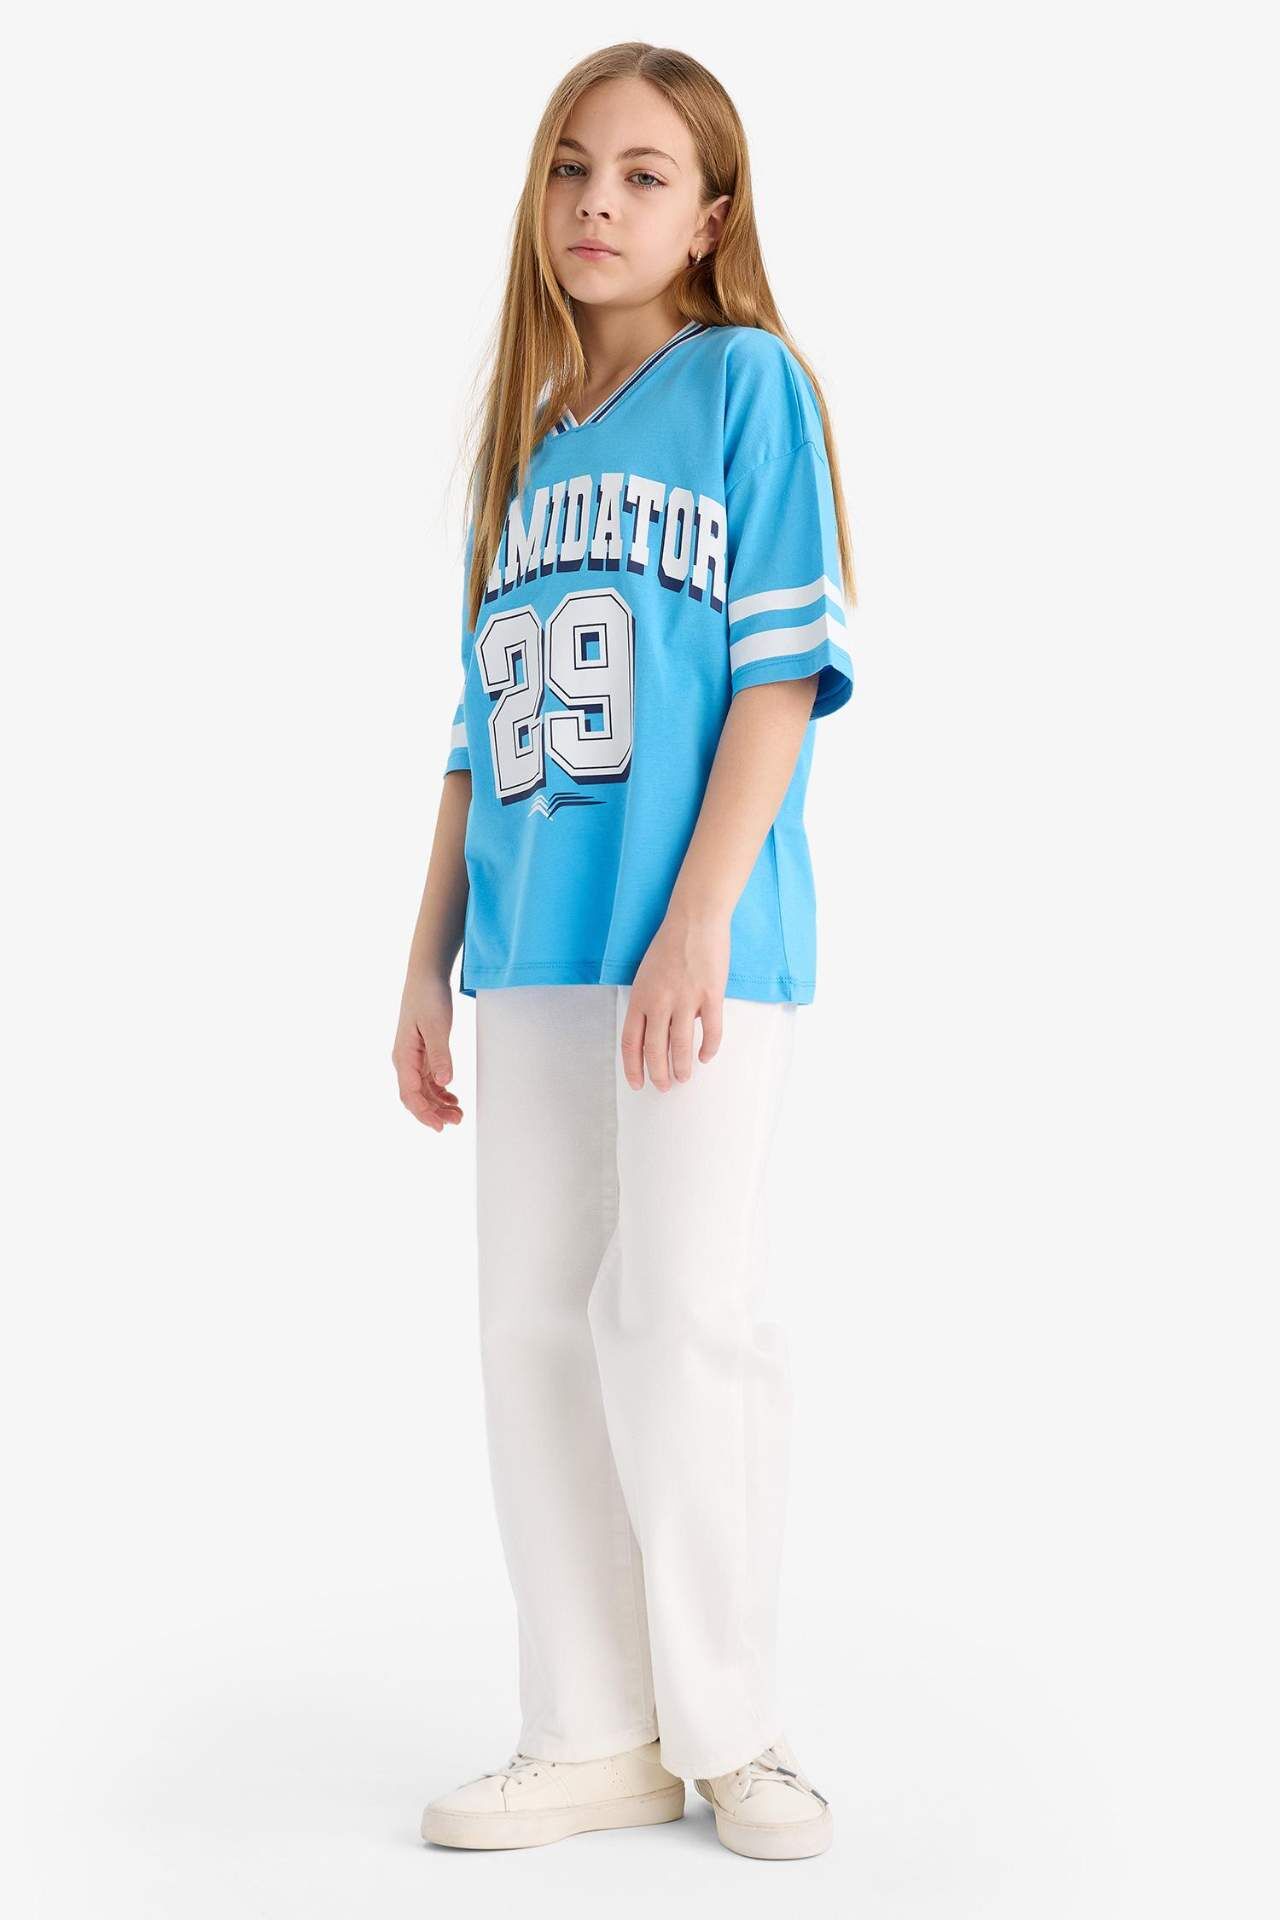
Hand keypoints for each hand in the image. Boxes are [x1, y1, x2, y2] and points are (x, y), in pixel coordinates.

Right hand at [392, 973, 463, 1130]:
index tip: (439, 1126)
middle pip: (415, 1097)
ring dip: (438, 1104)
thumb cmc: (428, 998)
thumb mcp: (437, 1026)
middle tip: (456, 1121)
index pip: (410, 1094)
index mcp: (404, 1056)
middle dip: (433, 1113)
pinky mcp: (422, 1054)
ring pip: (423, 1091)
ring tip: (458, 1114)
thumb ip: (440, 1055)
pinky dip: (440, 1091)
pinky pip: (428, 1080)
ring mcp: (413, 1058)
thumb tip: (445, 1081)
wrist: (426, 977)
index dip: (424, 1113)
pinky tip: (453, 1098)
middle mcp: (405, 1061)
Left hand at [621, 907, 730, 1090]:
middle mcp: (659, 1001)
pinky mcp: (710, 995)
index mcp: (640, 997)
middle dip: (658, 1074)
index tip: (637, 1083)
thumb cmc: (669, 945)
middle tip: (664, 1086)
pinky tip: (705, 1056)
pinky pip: (711, 1031)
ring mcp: (686, 999)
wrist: (694, 919)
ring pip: (680, 1046)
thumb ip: (649, 1003)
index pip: (631, 1042)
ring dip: (681, 1067)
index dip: (633, 1067)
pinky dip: (708, 1049)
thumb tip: (657, 1032)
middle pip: (655, 1050)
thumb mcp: (646, 974)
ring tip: (683, 1078)